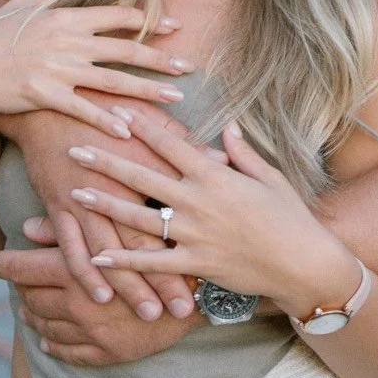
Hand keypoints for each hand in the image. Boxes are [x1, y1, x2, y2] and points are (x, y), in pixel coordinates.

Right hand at [0, 0, 193, 141]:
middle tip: (189, 67)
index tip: (175, 27)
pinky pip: (83, 109)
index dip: (149, 21)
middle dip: (160, 59)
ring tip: (176, 99)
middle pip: (124, 50)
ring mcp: (56, 68)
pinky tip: (127, 131)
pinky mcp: (44, 94)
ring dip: (147, 90)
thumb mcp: (20, 6)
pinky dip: (106, 120)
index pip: (117, 17)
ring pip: (113, 80)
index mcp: (65, 17)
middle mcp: (66, 40)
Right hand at [0, 101, 222, 320]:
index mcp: (143, 162)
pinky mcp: (59, 206)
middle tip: (185, 310)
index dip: (196, 234)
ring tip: (149, 315)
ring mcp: (84, 197)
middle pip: (145, 236)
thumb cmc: (105, 108)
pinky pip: (71, 247)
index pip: (175, 205)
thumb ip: (184, 142)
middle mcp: (115, 183)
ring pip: (112, 250)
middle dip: (165, 275)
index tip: (217, 265)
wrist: (49, 105)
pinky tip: (100, 297)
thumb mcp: (148, 117)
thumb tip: (222, 159)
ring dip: (130, 285)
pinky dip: (85, 272)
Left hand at [0, 223, 200, 364]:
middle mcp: (77, 303)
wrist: (199, 296)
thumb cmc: (159, 250)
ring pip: (44, 325)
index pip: (23, 267)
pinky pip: (67, 352)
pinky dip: (53, 344)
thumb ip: (70, 225)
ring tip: (29, 306)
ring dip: (33, 315)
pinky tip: (48, 338)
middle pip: (30, 297)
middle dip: (19, 288)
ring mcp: (90, 331)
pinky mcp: (106, 353)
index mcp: (77, 270)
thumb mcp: (115, 227)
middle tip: (14, 281)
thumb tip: (28, 227)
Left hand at [69, 112, 359, 316]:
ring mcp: (194, 235)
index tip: (117, 112)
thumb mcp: (269, 176)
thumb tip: (227, 125)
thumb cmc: (290, 216)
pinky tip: (98, 256)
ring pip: (140, 217)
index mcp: (215, 176)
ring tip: (75, 193)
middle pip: (144, 177)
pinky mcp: (195, 265)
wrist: (302, 262)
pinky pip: (153, 262)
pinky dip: (124, 260)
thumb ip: (242, 151)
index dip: (142, 128)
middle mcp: (199, 202)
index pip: (171, 145)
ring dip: (106, 205)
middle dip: (107, 161)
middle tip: (76, 149)